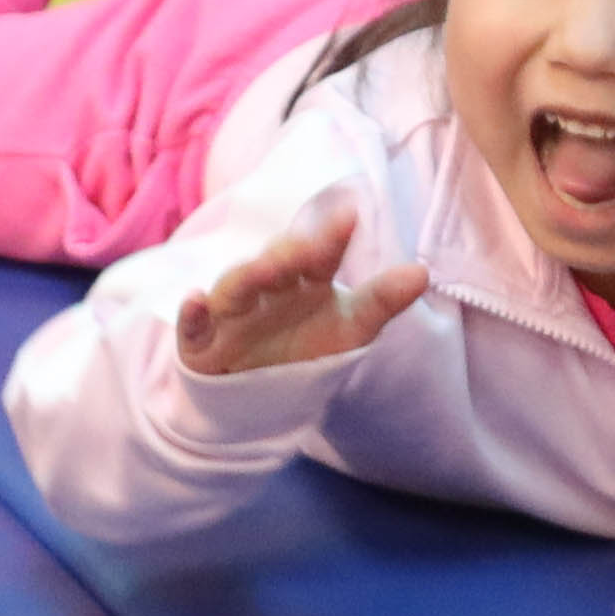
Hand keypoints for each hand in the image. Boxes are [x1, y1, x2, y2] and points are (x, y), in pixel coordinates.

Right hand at [173, 201, 429, 378]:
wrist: (258, 399)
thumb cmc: (305, 351)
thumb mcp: (349, 330)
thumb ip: (381, 302)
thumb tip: (423, 271)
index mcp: (302, 280)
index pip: (318, 256)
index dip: (331, 239)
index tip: (350, 216)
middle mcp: (265, 289)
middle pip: (273, 265)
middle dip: (288, 253)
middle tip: (308, 244)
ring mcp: (230, 314)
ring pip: (234, 288)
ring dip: (247, 275)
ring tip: (266, 267)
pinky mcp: (201, 344)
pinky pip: (192, 327)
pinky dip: (191, 315)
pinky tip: (195, 301)